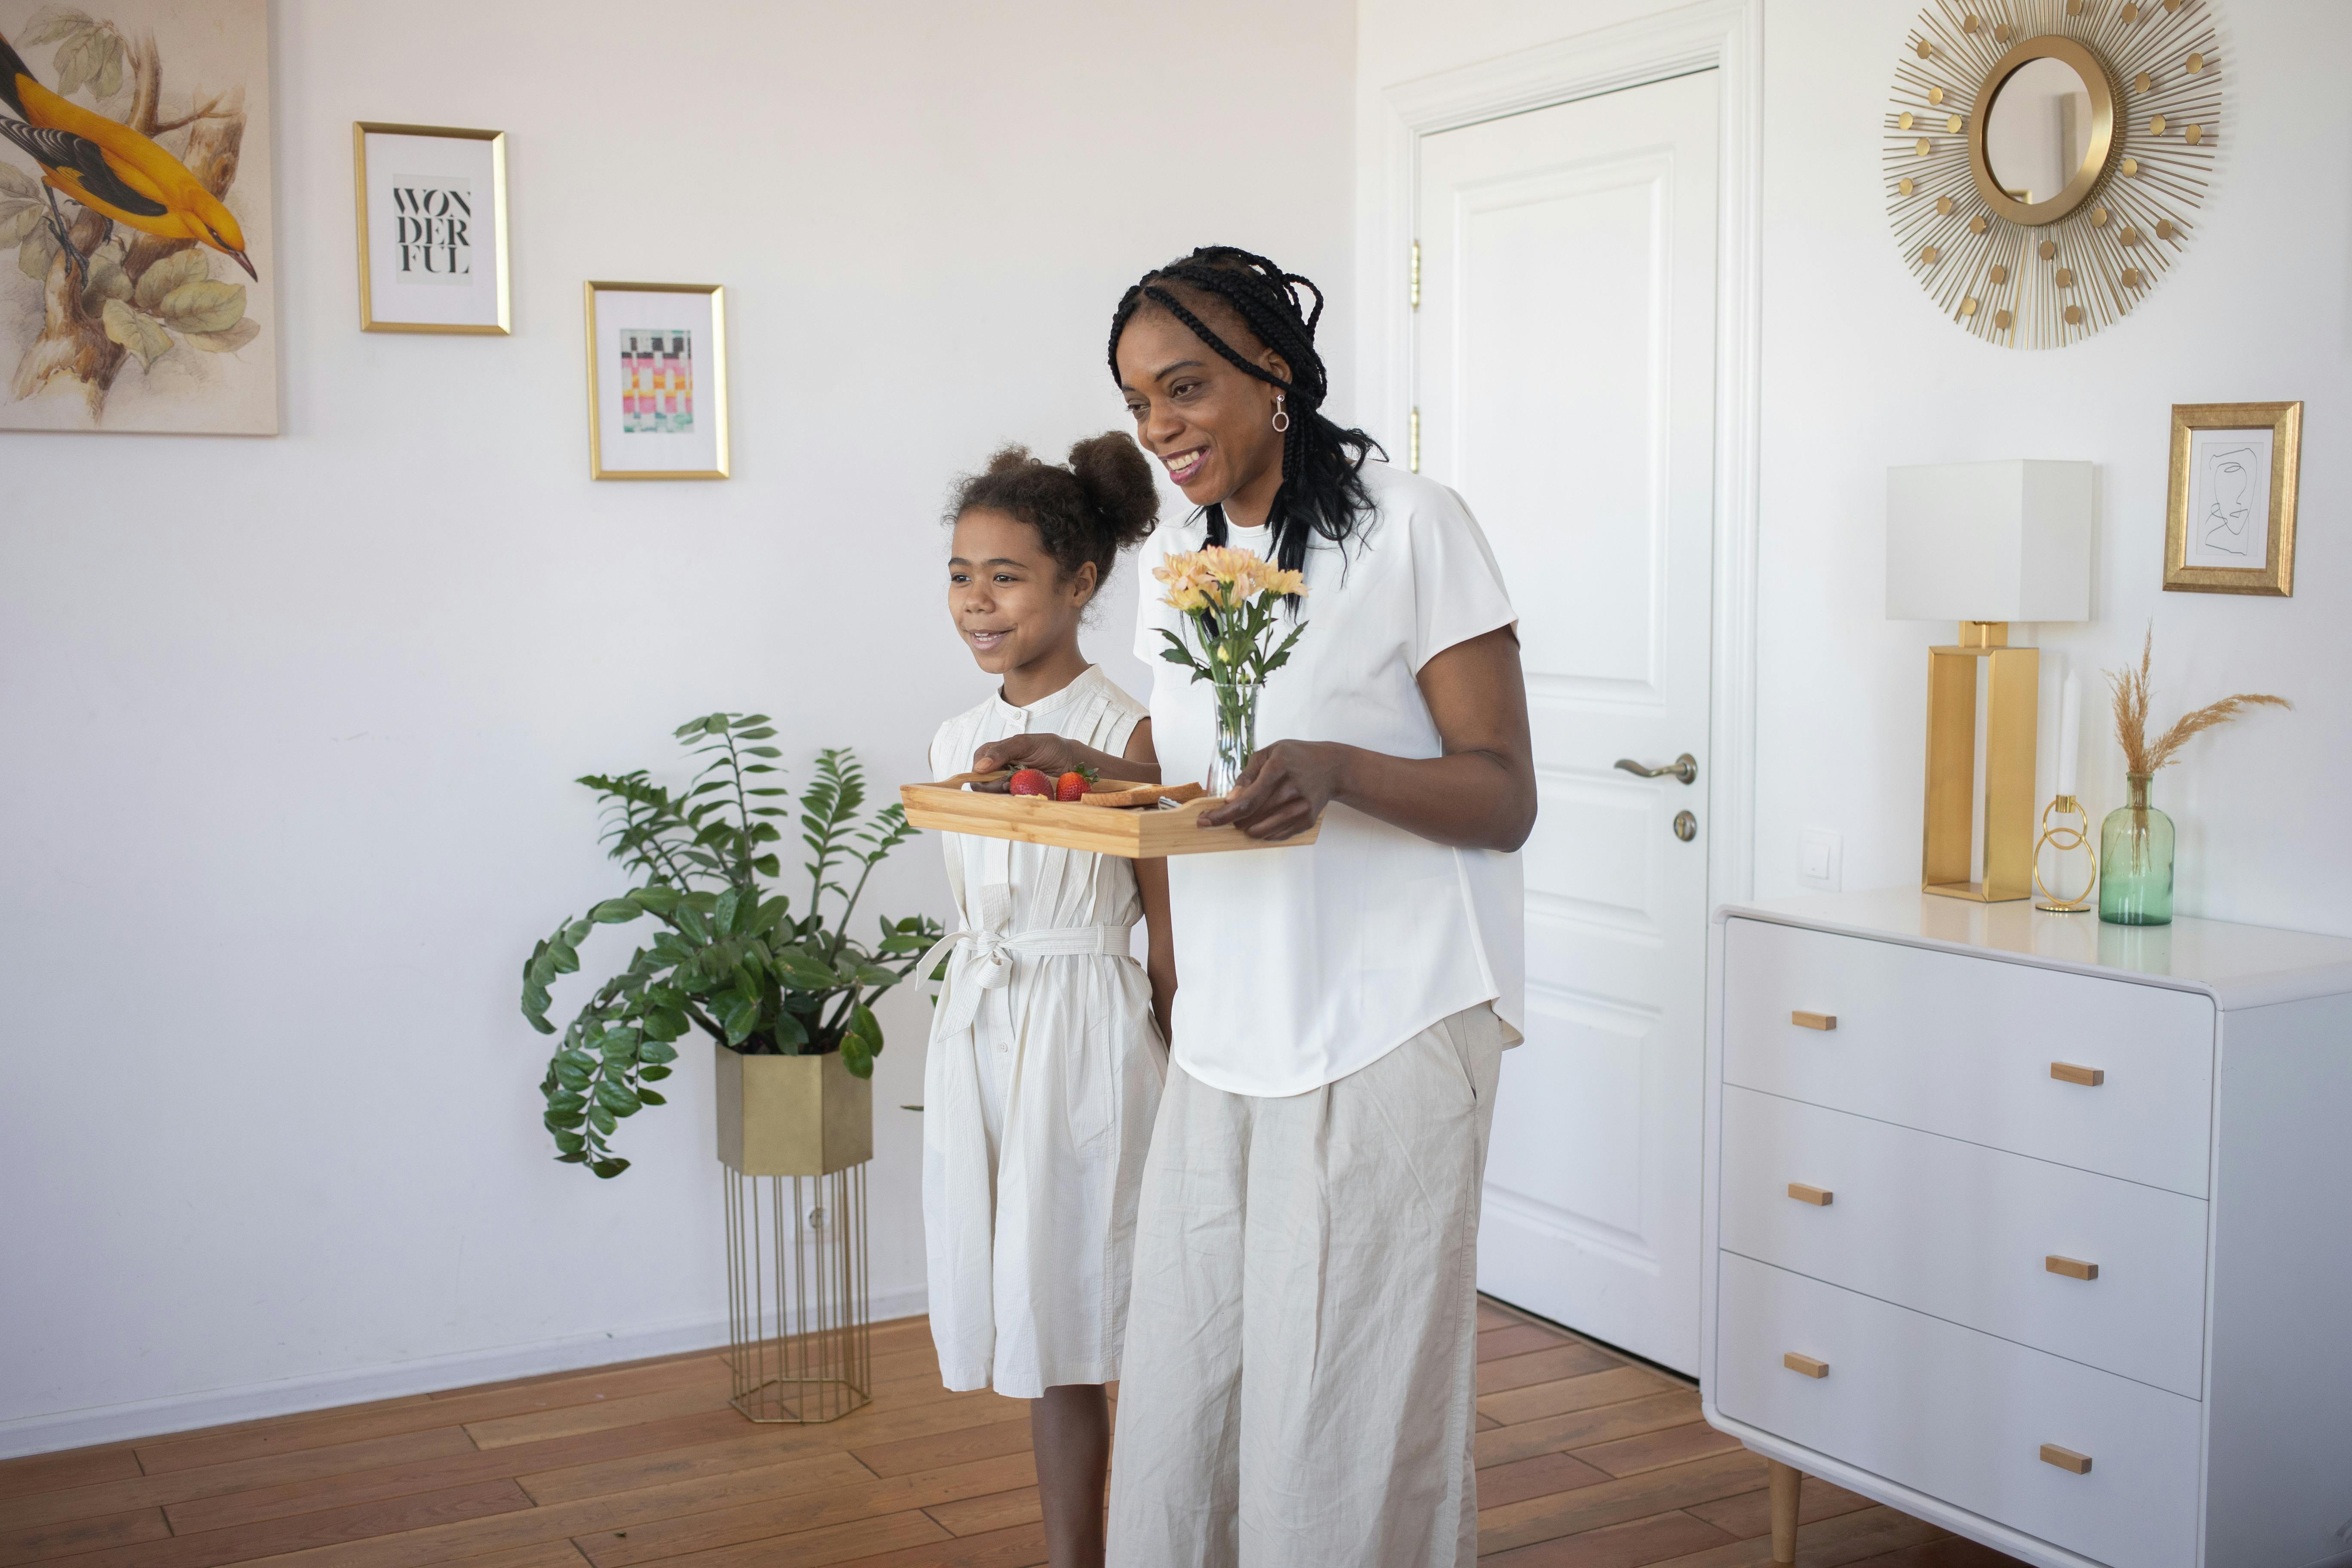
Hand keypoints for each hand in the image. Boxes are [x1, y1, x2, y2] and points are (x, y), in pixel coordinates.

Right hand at [968, 732, 1086, 790]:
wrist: (1072, 762)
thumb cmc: (1049, 748)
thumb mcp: (1025, 743)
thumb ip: (1002, 751)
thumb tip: (980, 767)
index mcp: (996, 754)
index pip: (977, 764)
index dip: (981, 771)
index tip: (995, 772)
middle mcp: (1000, 771)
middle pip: (981, 785)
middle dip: (994, 785)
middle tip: (1010, 780)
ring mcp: (1010, 786)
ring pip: (994, 797)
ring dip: (1006, 792)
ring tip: (1022, 784)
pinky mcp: (1020, 798)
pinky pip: (1011, 804)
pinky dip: (1017, 800)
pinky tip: (1027, 793)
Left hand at [1197, 740, 1345, 839]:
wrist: (1331, 768)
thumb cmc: (1295, 757)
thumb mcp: (1269, 753)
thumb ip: (1247, 775)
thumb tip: (1230, 800)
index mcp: (1278, 767)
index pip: (1247, 800)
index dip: (1223, 815)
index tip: (1204, 821)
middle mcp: (1292, 788)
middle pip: (1251, 818)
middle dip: (1233, 820)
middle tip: (1231, 814)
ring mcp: (1302, 807)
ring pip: (1262, 830)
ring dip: (1247, 828)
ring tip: (1248, 817)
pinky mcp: (1307, 820)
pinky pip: (1276, 835)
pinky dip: (1263, 832)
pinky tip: (1264, 820)